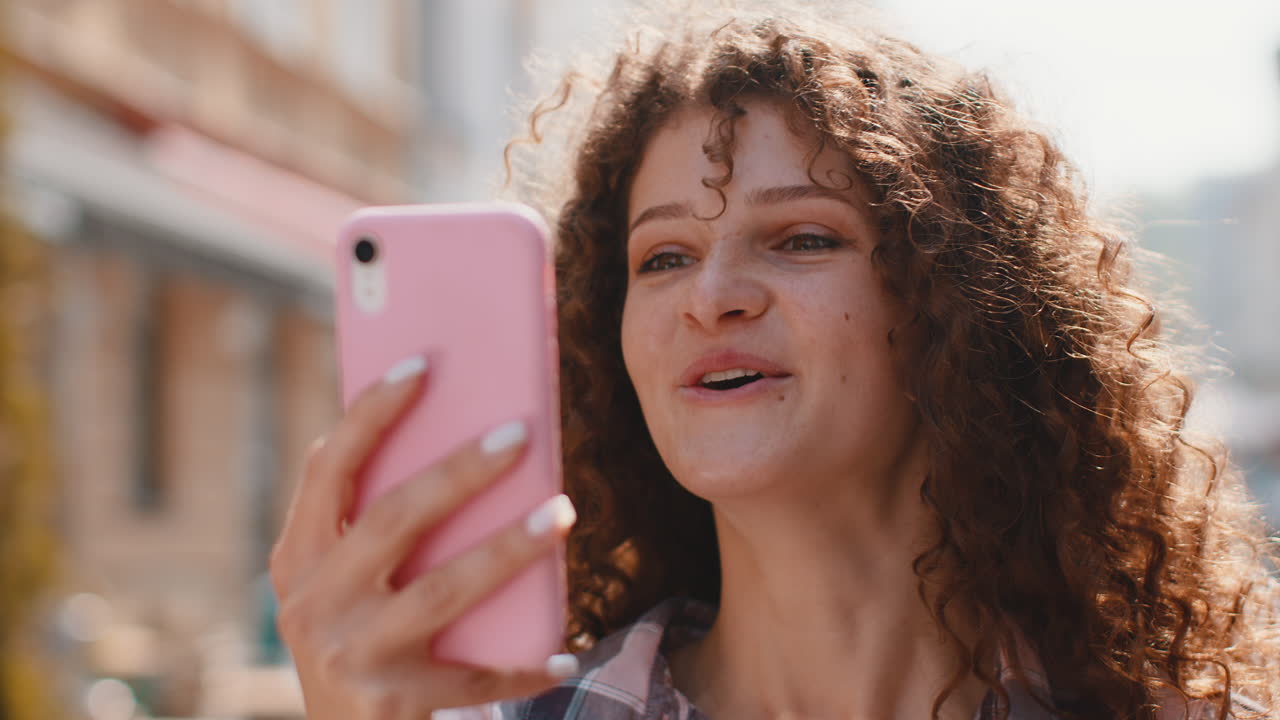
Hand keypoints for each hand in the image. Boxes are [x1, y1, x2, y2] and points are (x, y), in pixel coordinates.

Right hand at [269, 356, 577, 717]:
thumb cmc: (360, 640)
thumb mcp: (342, 585)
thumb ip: (371, 525)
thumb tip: (457, 437)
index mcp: (300, 558)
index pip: (329, 469)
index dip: (371, 414)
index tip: (422, 364)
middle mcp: (313, 603)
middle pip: (393, 519)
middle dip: (459, 472)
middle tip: (522, 434)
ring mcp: (350, 655)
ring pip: (442, 590)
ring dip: (508, 550)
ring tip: (560, 513)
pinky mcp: (392, 704)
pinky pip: (475, 677)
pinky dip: (524, 665)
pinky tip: (565, 653)